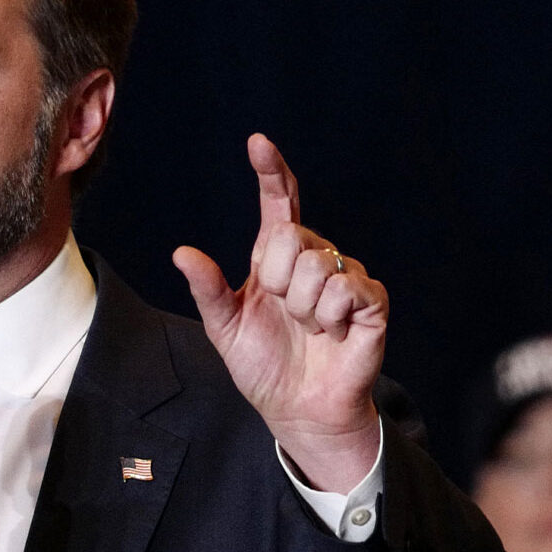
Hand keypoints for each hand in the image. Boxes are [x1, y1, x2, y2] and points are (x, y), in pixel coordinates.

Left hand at [171, 133, 386, 492]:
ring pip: (318, 263)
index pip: (279, 203)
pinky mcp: (370, 301)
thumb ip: (207, 289)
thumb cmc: (262, 365)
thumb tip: (181, 253)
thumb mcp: (224, 327)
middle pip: (291, 234)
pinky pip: (346, 288)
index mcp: (275, 258)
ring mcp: (345, 276)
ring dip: (303, 305)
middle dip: (277, 278)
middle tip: (282, 311)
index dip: (270, 172)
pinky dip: (330, 316)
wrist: (296, 409)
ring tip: (308, 328)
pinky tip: (331, 333)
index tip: (258, 143)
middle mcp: (313, 258)